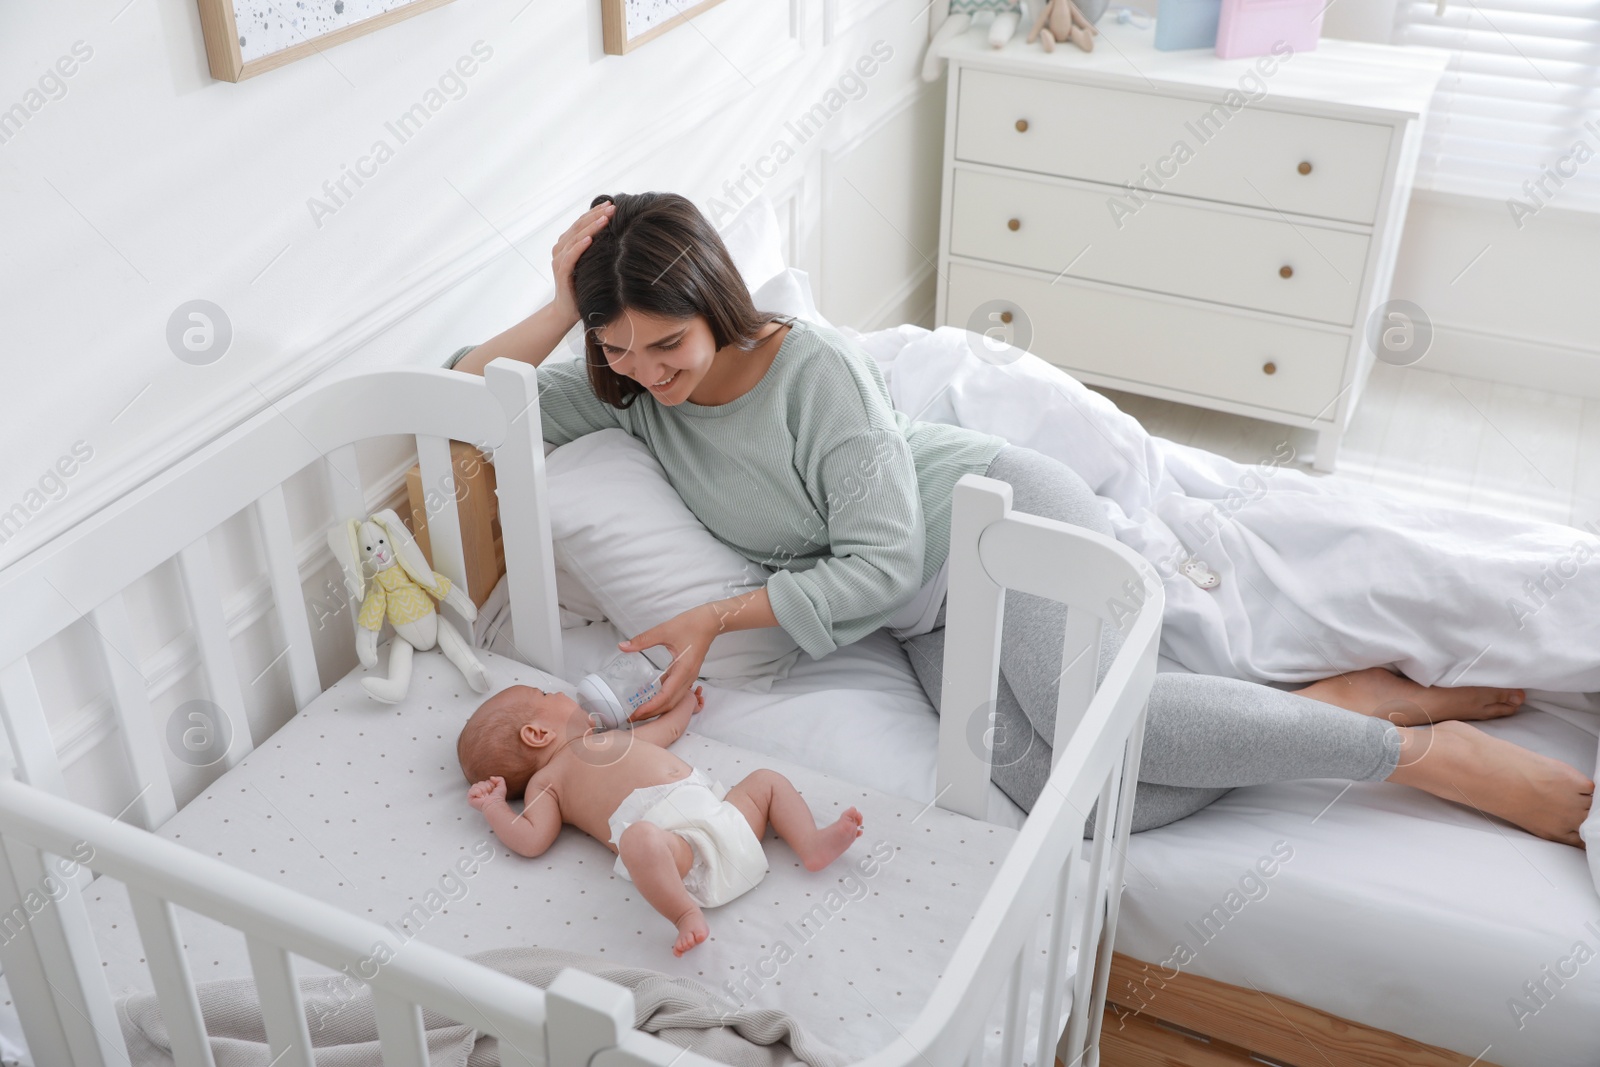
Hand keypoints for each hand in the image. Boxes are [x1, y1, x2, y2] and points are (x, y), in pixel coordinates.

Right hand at [468, 777, 506, 811]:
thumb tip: (491, 777)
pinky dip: (478, 792)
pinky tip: (481, 797)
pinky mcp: (470, 798)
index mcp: (486, 790)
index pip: (485, 781)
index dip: (490, 785)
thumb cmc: (498, 798)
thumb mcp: (502, 786)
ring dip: (483, 790)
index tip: (492, 791)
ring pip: (476, 785)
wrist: (494, 804)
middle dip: (486, 787)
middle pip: (480, 782)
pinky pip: (471, 790)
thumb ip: (499, 779)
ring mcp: (474, 795)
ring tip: (485, 796)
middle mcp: (480, 792)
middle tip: (489, 794)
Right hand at [548, 200, 615, 329]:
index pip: (582, 222)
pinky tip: (590, 239)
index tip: (612, 204)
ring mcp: (559, 260)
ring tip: (605, 218)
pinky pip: (570, 256)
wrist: (567, 312)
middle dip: (596, 215)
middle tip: (613, 207)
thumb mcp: (591, 265)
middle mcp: (561, 249)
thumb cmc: (582, 288)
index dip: (595, 212)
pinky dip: (579, 246)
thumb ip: (597, 250)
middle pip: (579, 226)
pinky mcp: (561, 272)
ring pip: (575, 237)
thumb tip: (619, 235)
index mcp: (567, 244)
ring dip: (591, 226)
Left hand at [619, 607, 716, 721]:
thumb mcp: (665, 630)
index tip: (635, 713)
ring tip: (640, 711)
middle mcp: (688, 677)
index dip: (650, 707)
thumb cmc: (691, 624)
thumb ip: (643, 640)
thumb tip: (623, 646)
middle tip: (632, 718)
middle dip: (651, 713)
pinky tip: (651, 697)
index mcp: (683, 670)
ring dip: (658, 708)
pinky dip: (663, 698)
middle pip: (670, 704)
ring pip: (674, 700)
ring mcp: (689, 677)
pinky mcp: (687, 673)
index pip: (666, 696)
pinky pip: (675, 691)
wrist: (710, 621)